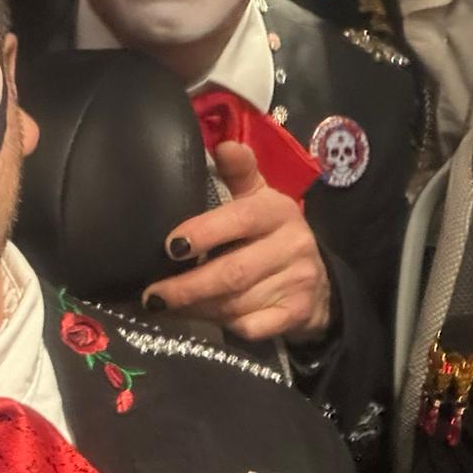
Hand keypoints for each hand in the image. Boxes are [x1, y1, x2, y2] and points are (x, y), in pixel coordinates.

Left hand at [142, 142, 331, 342]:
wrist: (319, 283)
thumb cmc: (272, 235)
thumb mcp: (260, 199)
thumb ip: (239, 173)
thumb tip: (222, 144)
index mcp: (278, 211)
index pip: (240, 219)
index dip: (204, 232)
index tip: (170, 246)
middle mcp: (292, 245)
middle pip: (233, 271)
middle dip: (188, 287)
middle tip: (152, 295)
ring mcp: (297, 282)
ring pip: (237, 303)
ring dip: (197, 308)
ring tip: (166, 306)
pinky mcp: (297, 314)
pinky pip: (252, 328)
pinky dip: (224, 326)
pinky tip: (202, 319)